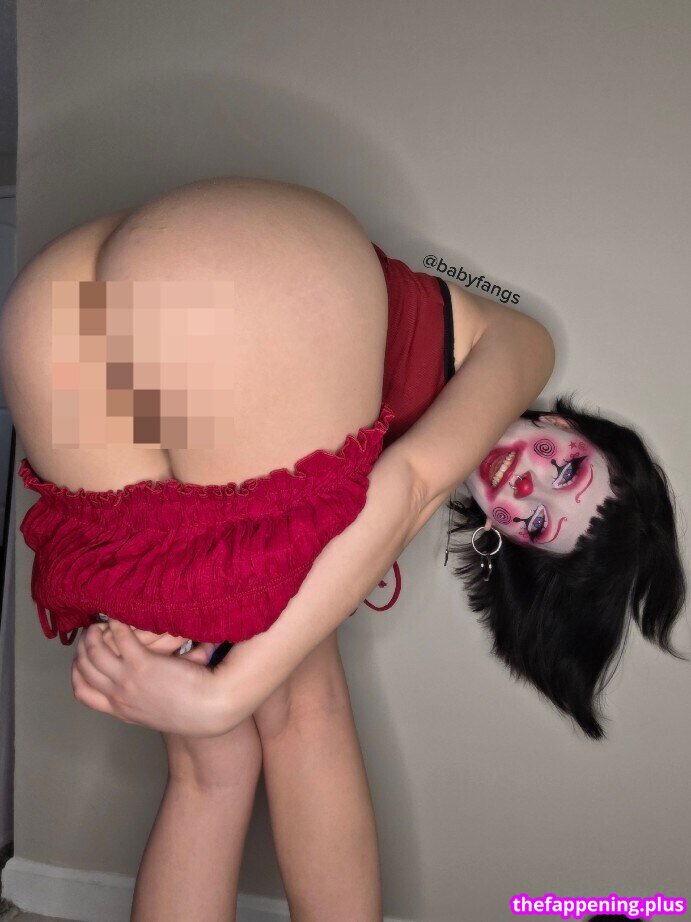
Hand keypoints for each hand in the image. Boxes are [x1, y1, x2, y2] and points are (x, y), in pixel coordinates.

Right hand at [71, 619, 222, 736]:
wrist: (210, 709)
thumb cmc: (193, 708)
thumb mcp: (158, 711)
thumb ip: (144, 696)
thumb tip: (140, 678)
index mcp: (121, 710)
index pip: (84, 694)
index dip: (79, 672)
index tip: (83, 657)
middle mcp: (119, 697)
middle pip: (84, 670)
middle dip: (83, 648)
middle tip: (91, 633)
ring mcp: (127, 681)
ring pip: (94, 653)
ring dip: (94, 635)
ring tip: (101, 623)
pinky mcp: (142, 664)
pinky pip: (119, 638)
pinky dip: (116, 624)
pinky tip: (120, 616)